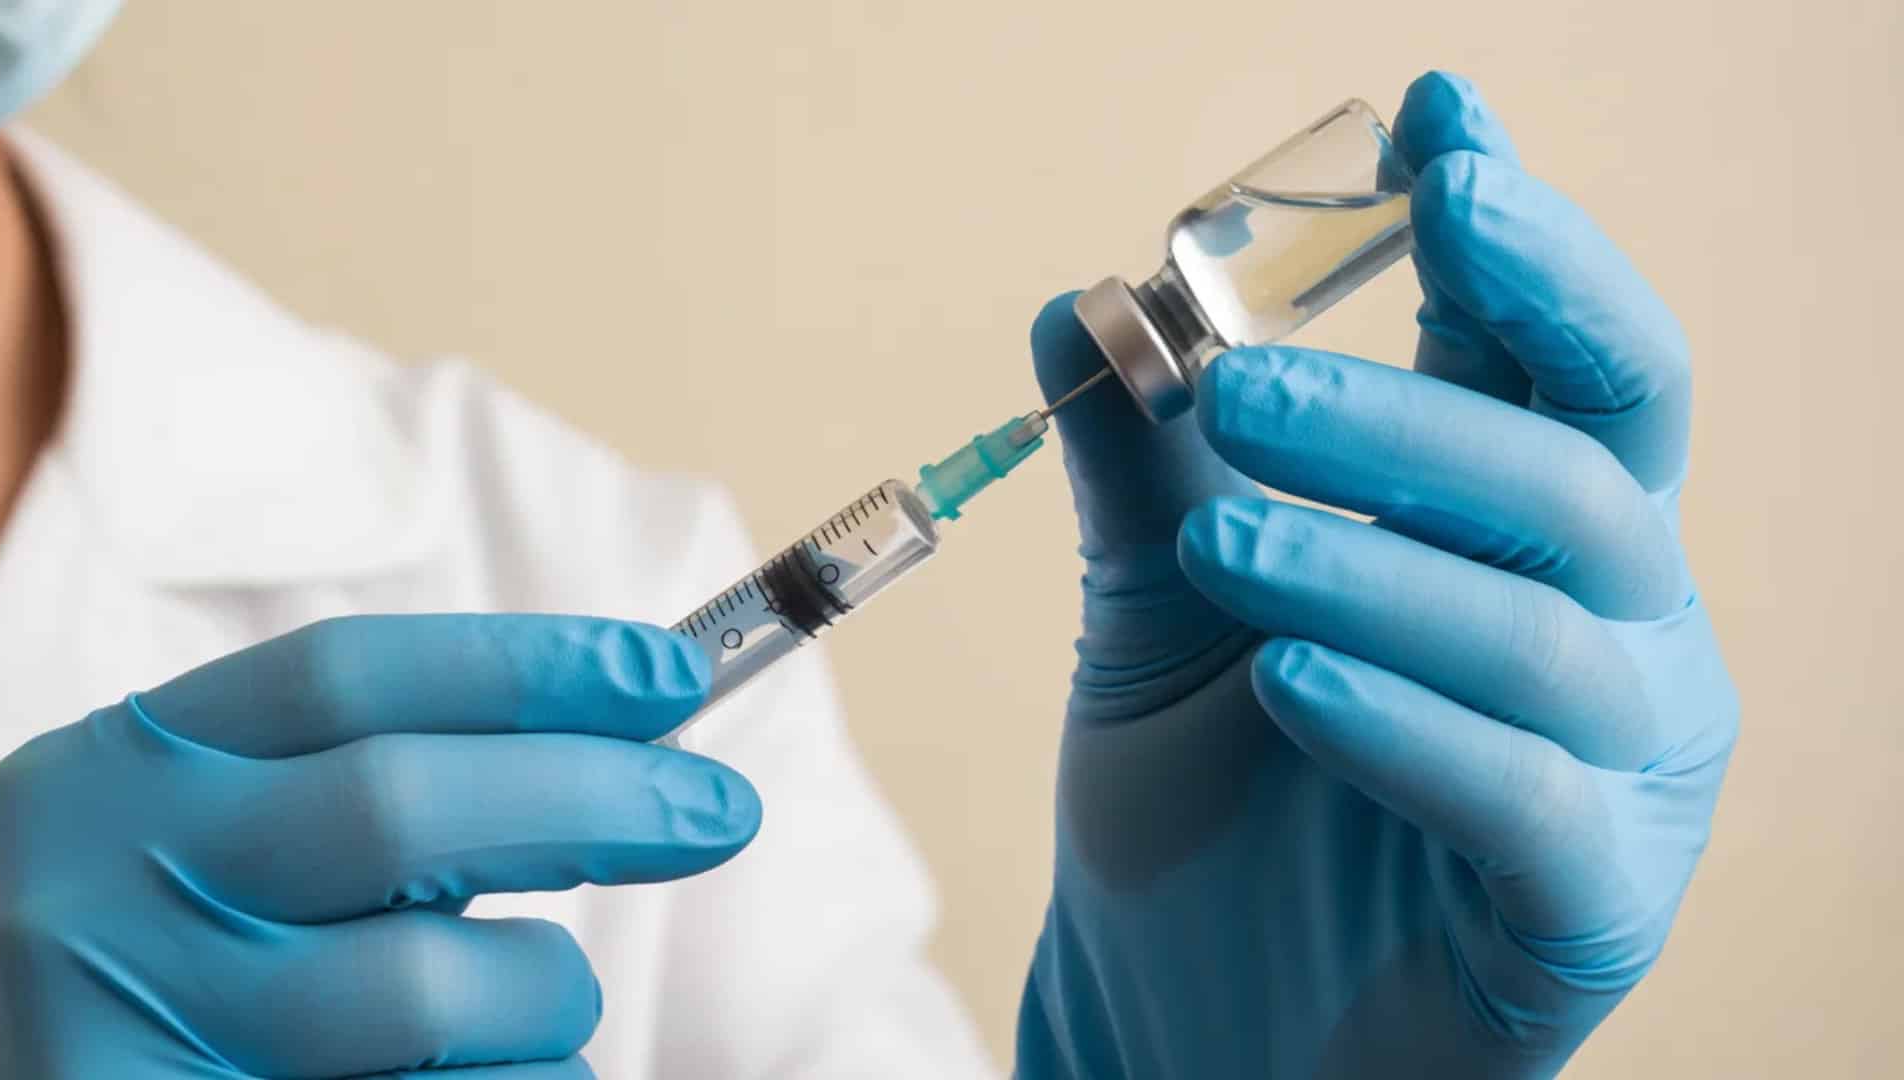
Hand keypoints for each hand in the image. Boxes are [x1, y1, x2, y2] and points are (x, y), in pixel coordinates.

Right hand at [0, 615, 758, 1077]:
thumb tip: (631, 732)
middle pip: (401, 809)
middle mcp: (106, 891)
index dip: (531, 664)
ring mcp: (134, 1032)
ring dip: (548, 990)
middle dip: (595, 799)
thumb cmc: (172, 956)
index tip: (675, 673)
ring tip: (548, 1000)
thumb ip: (371, 782)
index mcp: (124, 772)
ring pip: (431, 990)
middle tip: (721, 809)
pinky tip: (511, 1077)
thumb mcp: (217, 836)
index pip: (350, 677)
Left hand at [1017, 72, 1735, 1078]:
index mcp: (1519, 526)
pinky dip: (1405, 723)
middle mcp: (1609, 625)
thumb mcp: (1160, 611)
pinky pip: (1526, 795)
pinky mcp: (1591, 904)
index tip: (1439, 122)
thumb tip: (1078, 301)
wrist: (1193, 1018)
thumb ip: (1143, 461)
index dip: (1518, 236)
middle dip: (1415, 403)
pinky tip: (1288, 685)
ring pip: (1546, 624)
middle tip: (1244, 376)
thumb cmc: (1209, 806)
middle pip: (1574, 463)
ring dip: (1371, 560)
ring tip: (1218, 540)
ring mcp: (1624, 768)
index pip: (1557, 354)